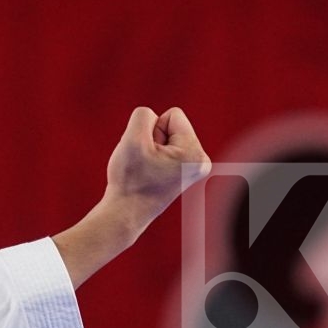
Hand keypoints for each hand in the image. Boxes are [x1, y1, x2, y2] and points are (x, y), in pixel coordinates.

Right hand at [104, 106, 212, 224]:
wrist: (125, 213)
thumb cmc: (129, 179)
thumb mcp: (132, 138)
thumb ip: (143, 114)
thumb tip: (154, 119)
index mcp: (195, 153)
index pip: (173, 115)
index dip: (153, 129)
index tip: (148, 154)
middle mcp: (202, 161)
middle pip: (173, 125)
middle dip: (154, 139)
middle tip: (146, 164)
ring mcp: (195, 168)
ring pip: (168, 137)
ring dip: (152, 148)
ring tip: (148, 170)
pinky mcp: (186, 172)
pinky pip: (167, 148)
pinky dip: (155, 157)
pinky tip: (151, 174)